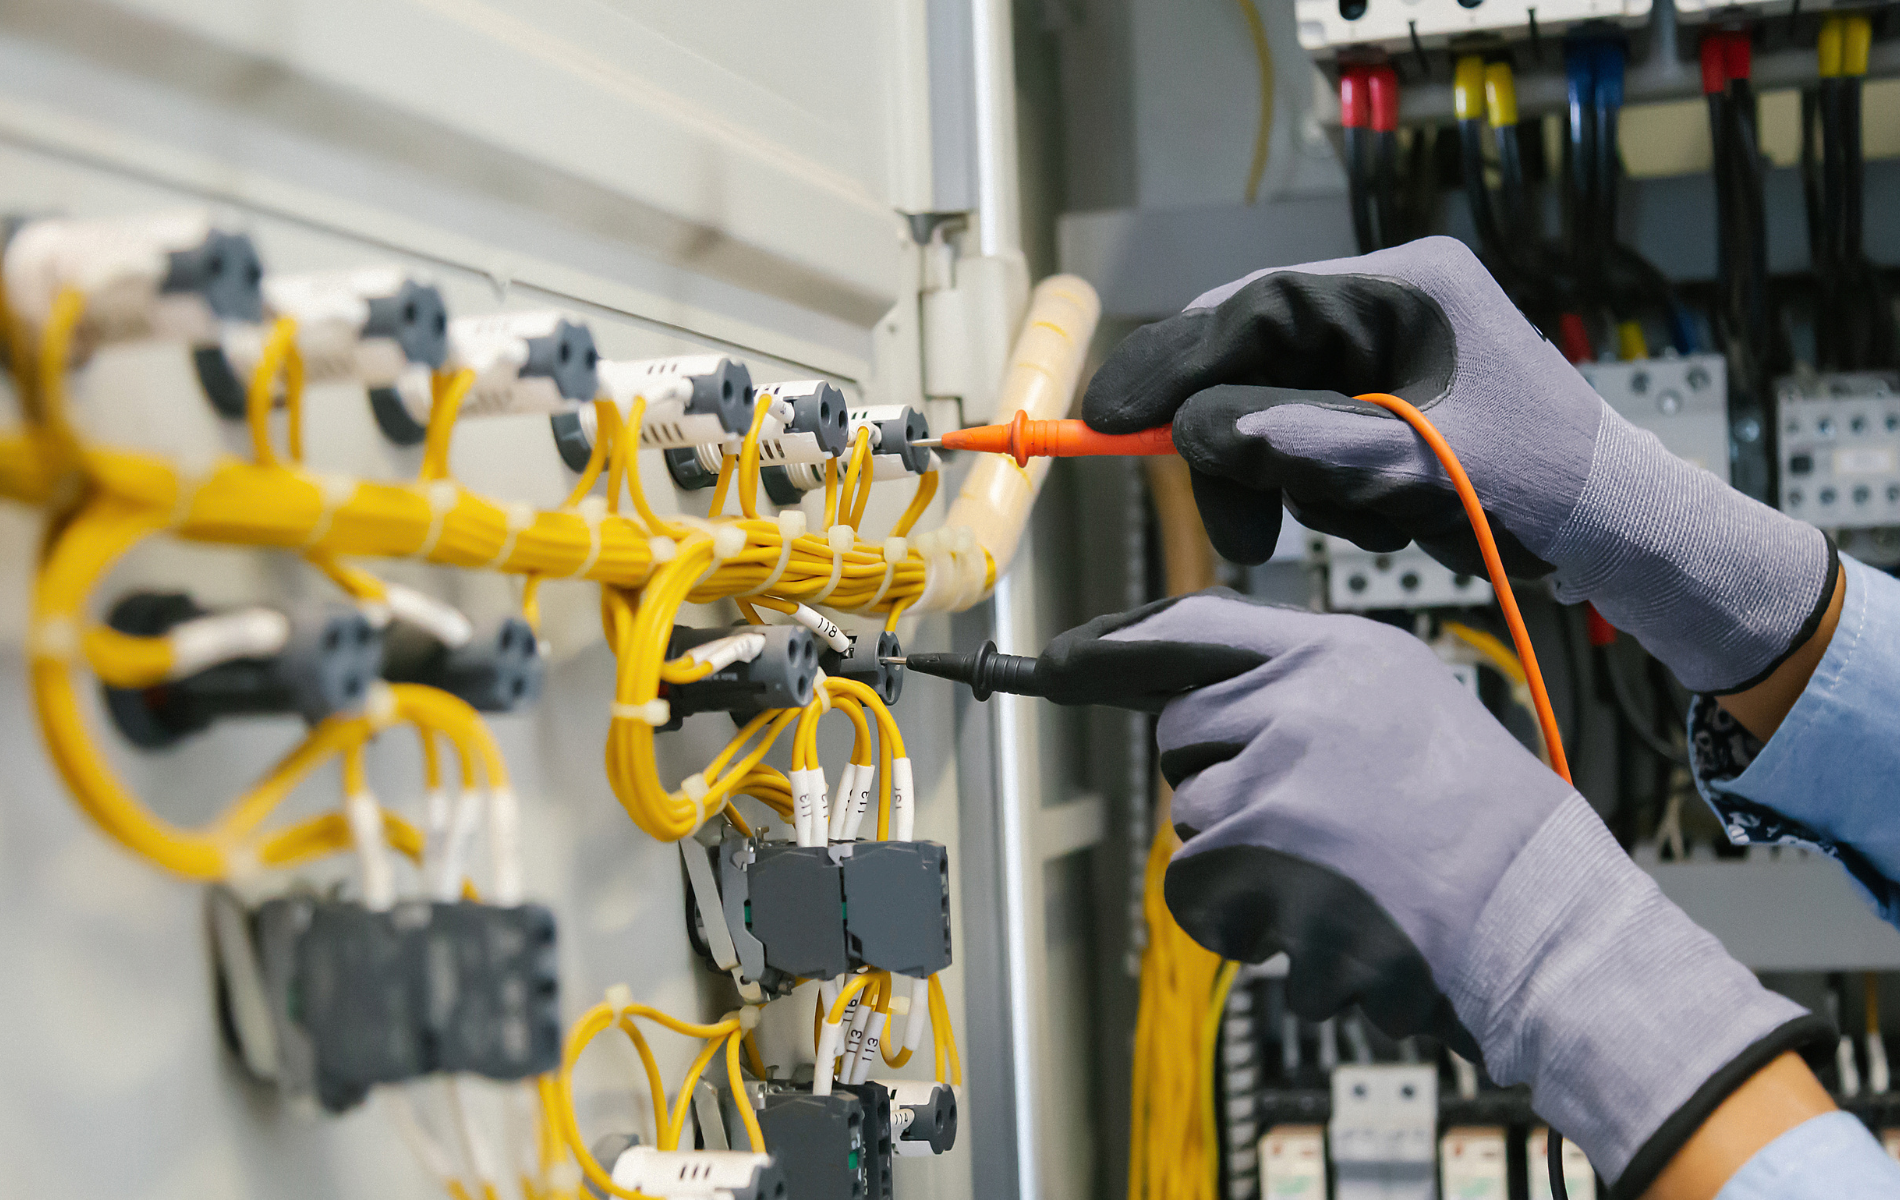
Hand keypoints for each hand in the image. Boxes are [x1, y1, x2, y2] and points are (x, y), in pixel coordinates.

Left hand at [1041, 590, 1828, 1195]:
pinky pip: (1194, 895)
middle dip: (1220, 785)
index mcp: (1339, 653)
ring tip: (1333, 872)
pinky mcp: (1259, 870)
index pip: (1196, 627)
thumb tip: (1189, 694)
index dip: (1121, 648)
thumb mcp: (1401, 703)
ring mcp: (1276, 785)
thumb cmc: (1478, 822)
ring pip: (1186, 824)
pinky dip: (1237, 921)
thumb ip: (1302, 684)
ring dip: (1238, 863)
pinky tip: (1313, 917)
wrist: (1535, 919)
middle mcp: (1299, 704)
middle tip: (1308, 820)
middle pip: (1180, 739)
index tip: (1065, 660)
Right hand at [1081, 237, 1834, 693]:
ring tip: (1369, 526)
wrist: (1617, 532)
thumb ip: (1305, 443)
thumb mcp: (1420, 466)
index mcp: (1405, 287)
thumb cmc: (1545, 488)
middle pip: (1251, 358)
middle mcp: (1385, 307)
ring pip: (1269, 408)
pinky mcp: (1379, 405)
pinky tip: (1384, 518)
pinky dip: (1320, 492)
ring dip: (1291, 483)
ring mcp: (1380, 355)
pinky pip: (1304, 441)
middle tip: (1240, 536)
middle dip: (1236, 449)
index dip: (1174, 360)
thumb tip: (1198, 431)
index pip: (1256, 307)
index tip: (1108, 415)